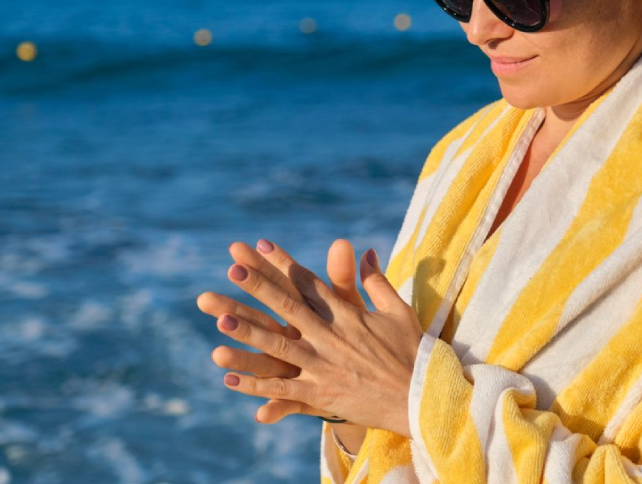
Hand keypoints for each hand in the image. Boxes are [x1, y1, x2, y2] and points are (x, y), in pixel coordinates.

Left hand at [214, 240, 423, 436]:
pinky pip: (283, 389)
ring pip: (279, 347)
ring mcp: (324, 365)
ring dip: (249, 333)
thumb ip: (376, 281)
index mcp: (347, 313)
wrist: (421, 397)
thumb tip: (367, 251)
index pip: (309, 282)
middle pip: (288, 307)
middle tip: (233, 270)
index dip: (283, 263)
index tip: (260, 245)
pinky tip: (228, 378)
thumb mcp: (397, 310)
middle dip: (259, 287)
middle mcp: (331, 335)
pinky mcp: (321, 394)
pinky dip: (256, 385)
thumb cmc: (412, 350)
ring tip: (220, 321)